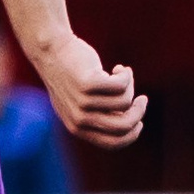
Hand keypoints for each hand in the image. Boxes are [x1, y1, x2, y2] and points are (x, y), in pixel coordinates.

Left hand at [34, 34, 144, 148]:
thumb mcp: (79, 102)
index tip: (139, 122)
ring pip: (124, 101)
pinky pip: (121, 85)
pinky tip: (118, 68)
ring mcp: (82, 102)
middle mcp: (79, 119)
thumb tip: (129, 122)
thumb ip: (98, 117)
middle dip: (139, 112)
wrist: (51, 51)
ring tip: (119, 74)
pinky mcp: (88, 83)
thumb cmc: (70, 76)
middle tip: (142, 99)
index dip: (131, 134)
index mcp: (77, 128)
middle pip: (123, 125)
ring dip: (129, 85)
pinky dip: (126, 75)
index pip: (112, 143)